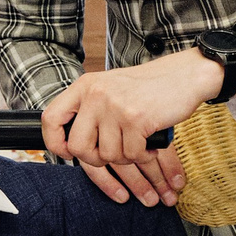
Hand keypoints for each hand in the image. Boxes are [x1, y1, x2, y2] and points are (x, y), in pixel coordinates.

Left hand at [38, 51, 217, 204]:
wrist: (185, 76)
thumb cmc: (148, 88)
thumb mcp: (109, 89)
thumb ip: (88, 111)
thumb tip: (69, 146)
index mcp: (85, 86)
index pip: (51, 119)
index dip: (55, 143)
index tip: (67, 152)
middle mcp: (95, 94)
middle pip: (78, 147)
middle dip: (96, 159)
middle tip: (114, 153)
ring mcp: (114, 106)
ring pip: (108, 155)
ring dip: (125, 156)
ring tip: (137, 141)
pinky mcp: (135, 118)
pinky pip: (131, 154)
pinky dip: (143, 155)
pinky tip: (149, 142)